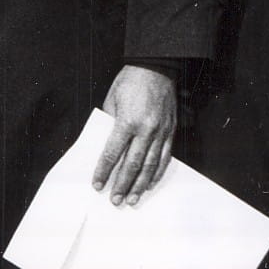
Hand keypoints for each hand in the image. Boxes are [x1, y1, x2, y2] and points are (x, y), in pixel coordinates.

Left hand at [91, 63, 178, 206]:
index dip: (104, 170)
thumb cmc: (131, 81)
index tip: (97, 184)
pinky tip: (149, 183)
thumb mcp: (112, 100)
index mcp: (128, 121)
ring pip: (150, 165)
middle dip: (122, 184)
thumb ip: (110, 124)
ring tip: (133, 199)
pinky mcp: (170, 132)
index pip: (113, 153)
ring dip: (140, 185)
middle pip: (132, 164)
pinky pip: (164, 157)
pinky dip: (157, 173)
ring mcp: (161, 132)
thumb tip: (107, 146)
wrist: (157, 67)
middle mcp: (146, 130)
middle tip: (115, 200)